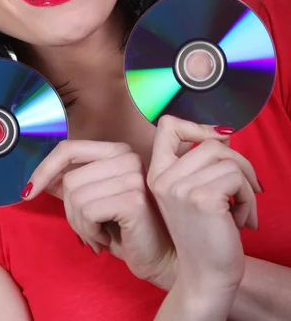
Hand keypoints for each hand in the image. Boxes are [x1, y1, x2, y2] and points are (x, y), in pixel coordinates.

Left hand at [22, 140, 174, 284]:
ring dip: (80, 225)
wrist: (161, 258)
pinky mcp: (132, 199)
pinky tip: (108, 238)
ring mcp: (132, 175)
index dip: (44, 169)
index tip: (29, 191)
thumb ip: (72, 185)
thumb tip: (40, 178)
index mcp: (117, 151)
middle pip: (69, 179)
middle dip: (71, 212)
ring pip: (75, 197)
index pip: (69, 148)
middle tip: (90, 228)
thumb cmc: (128, 231)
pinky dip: (90, 232)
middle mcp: (127, 156)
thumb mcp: (95, 202)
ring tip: (101, 234)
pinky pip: (87, 212)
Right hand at [147, 115, 261, 295]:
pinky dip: (248, 199)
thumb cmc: (205, 236)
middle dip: (239, 163)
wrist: (206, 279)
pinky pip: (237, 178)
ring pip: (228, 160)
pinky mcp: (201, 198)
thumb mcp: (194, 193)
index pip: (168, 126)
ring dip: (245, 185)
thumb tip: (223, 133)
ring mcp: (179, 187)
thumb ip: (202, 163)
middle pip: (211, 143)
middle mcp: (163, 178)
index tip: (218, 140)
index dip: (196, 126)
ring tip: (240, 209)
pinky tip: (240, 221)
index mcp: (157, 174)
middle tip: (247, 189)